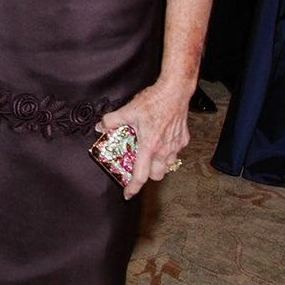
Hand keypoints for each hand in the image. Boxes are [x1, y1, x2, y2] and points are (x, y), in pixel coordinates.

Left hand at [97, 80, 190, 199]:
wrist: (175, 91)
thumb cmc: (154, 101)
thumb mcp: (128, 110)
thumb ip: (112, 120)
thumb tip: (100, 126)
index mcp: (149, 146)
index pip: (140, 175)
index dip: (133, 187)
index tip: (127, 194)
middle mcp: (164, 150)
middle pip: (156, 175)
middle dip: (147, 174)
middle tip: (139, 164)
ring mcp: (176, 146)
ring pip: (168, 165)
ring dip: (159, 164)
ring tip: (150, 152)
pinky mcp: (184, 139)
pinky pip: (175, 152)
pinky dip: (168, 151)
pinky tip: (161, 139)